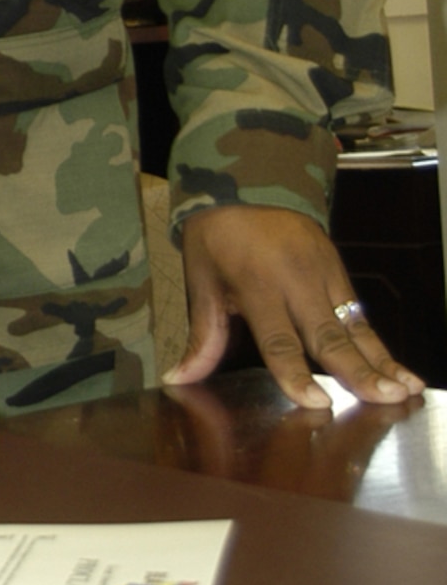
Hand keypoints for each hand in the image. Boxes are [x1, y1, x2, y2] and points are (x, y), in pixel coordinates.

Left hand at [165, 205, 424, 409]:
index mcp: (256, 284)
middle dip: (357, 371)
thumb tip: (180, 378)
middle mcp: (296, 281)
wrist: (246, 183)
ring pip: (354, 327)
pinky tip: (402, 372)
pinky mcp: (338, 271)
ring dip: (381, 362)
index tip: (315, 402)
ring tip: (404, 392)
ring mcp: (323, 274)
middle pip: (328, 335)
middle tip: (382, 400)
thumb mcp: (201, 281)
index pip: (278, 338)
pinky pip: (361, 315)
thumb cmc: (216, 239)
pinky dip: (380, 345)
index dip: (295, 373)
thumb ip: (203, 334)